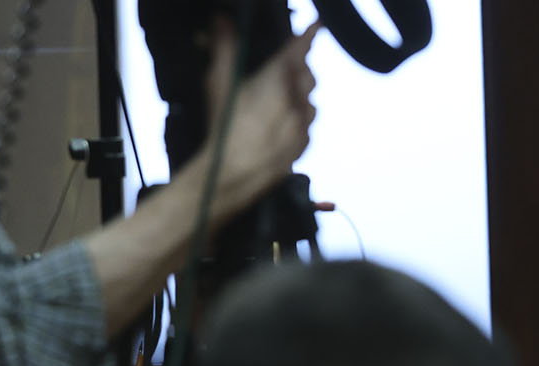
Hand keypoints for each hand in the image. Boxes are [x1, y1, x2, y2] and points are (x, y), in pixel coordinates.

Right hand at [203, 17, 320, 217]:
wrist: (235, 172)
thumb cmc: (226, 124)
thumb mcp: (219, 82)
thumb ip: (225, 48)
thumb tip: (222, 19)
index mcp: (279, 80)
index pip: (299, 50)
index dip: (310, 35)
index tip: (318, 24)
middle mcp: (297, 100)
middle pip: (308, 76)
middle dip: (298, 70)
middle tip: (282, 71)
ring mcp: (303, 123)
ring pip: (309, 102)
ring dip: (299, 97)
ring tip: (277, 102)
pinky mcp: (303, 144)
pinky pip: (306, 125)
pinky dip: (297, 120)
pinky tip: (278, 125)